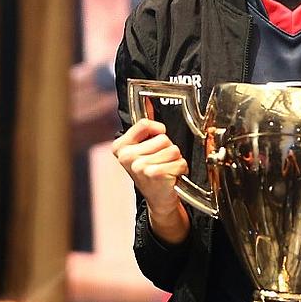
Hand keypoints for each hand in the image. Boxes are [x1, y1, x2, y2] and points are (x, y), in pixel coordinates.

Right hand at [112, 118, 189, 242]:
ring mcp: (139, 166)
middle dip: (168, 149)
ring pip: (173, 149)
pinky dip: (180, 169)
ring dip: (175, 160)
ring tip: (166, 168)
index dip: (158, 130)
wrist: (158, 199)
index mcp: (120, 147)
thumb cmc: (151, 172)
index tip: (158, 137)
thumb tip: (148, 102)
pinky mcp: (154, 174)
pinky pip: (179, 162)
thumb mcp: (143, 149)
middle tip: (161, 161)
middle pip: (163, 137)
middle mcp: (126, 156)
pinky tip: (171, 176)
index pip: (145, 124)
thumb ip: (146, 129)